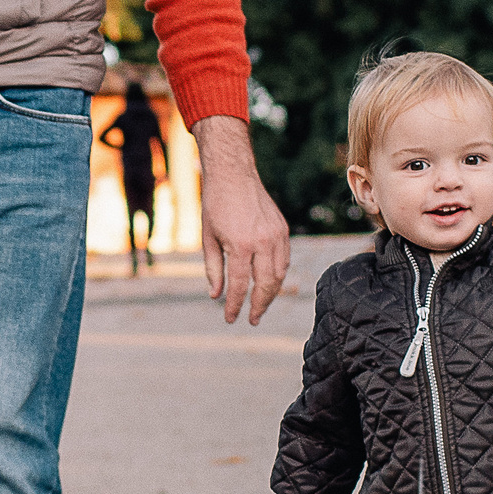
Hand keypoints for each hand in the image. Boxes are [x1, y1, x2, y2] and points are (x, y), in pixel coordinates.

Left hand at [192, 115, 290, 324]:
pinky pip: (285, 259)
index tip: (231, 318)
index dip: (235, 305)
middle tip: (251, 319)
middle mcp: (263, 242)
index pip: (240, 285)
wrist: (233, 174)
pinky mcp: (283, 229)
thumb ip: (213, 269)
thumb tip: (216, 296)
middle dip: (259, 306)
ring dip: (271, 293)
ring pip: (280, 274)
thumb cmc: (215, 205)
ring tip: (260, 305)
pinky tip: (269, 283)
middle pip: (266, 285)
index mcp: (241, 245)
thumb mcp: (207, 238)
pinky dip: (278, 274)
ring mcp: (276, 235)